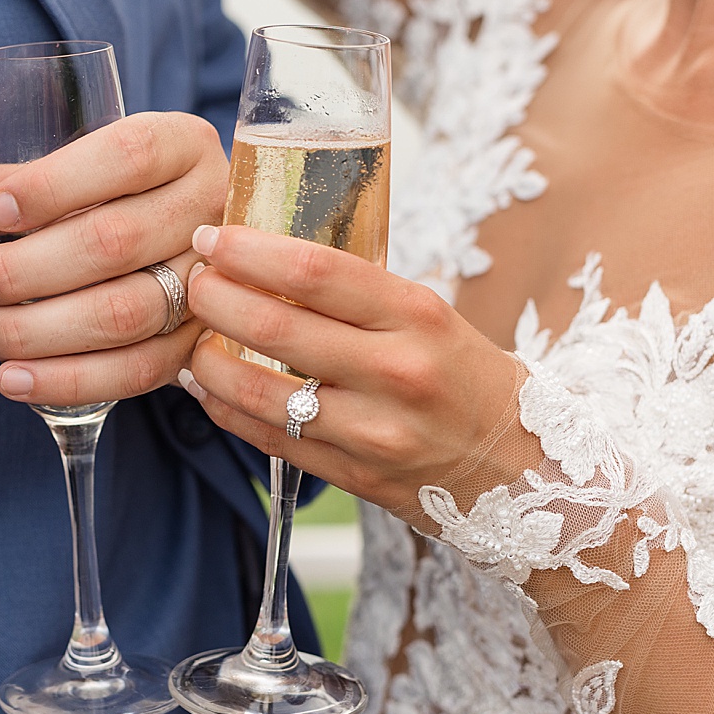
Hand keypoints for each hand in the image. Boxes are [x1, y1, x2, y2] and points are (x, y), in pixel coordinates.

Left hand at [0, 112, 228, 406]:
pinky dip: (69, 380)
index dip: (55, 185)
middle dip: (26, 269)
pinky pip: (138, 370)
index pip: (126, 155)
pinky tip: (12, 379)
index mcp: (181, 144)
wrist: (161, 249)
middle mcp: (210, 209)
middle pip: (118, 240)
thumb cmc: (90, 200)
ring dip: (37, 331)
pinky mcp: (200, 343)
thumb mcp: (45, 178)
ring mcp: (214, 282)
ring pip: (127, 312)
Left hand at [179, 224, 522, 516]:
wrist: (523, 468)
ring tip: (191, 336)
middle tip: (192, 280)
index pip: (314, 271)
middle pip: (275, 328)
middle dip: (214, 298)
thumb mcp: (426, 316)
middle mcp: (396, 372)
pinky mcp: (355, 476)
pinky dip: (224, 407)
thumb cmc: (462, 376)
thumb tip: (262, 255)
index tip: (212, 237)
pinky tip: (206, 385)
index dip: (250, 251)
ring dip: (207, 360)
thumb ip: (354, 293)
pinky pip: (268, 437)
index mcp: (417, 315)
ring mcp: (373, 432)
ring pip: (258, 391)